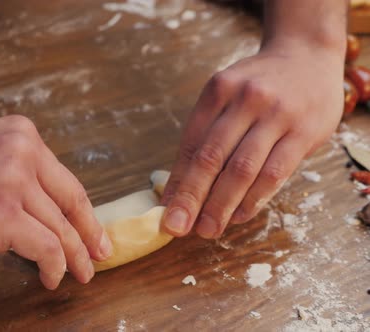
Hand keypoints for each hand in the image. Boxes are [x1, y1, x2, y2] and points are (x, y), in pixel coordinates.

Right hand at [0, 115, 111, 289]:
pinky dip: (56, 266)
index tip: (95, 231)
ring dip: (77, 257)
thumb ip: (12, 173)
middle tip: (99, 255)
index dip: (85, 212)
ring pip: (62, 229)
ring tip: (80, 274)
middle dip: (91, 235)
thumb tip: (37, 215)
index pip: (66, 181)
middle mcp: (24, 154)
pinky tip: (51, 277)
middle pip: (72, 203)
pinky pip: (47, 247)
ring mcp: (15, 183)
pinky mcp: (3, 216)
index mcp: (22, 136)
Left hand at [161, 39, 343, 238]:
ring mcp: (277, 115)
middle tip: (178, 227)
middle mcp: (245, 99)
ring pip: (242, 169)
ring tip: (207, 230)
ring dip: (221, 205)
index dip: (177, 180)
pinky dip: (253, 199)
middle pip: (212, 157)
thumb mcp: (227, 93)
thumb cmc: (259, 83)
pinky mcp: (303, 132)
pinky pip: (274, 173)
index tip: (166, 208)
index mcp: (218, 89)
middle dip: (192, 197)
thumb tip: (179, 183)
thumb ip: (207, 131)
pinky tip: (239, 215)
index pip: (191, 143)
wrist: (309, 55)